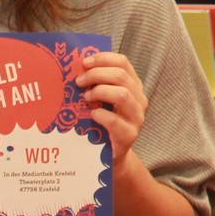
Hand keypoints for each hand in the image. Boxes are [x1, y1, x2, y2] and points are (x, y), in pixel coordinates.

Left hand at [74, 49, 145, 167]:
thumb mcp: (102, 101)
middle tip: (79, 82)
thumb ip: (96, 84)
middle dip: (96, 75)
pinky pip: (115, 120)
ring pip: (122, 94)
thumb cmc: (102, 124)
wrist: (110, 156)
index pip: (123, 63)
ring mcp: (137, 118)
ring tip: (85, 97)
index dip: (104, 58)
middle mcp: (139, 99)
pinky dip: (100, 115)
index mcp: (133, 86)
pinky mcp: (129, 135)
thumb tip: (75, 68)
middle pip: (121, 76)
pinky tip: (91, 115)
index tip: (84, 62)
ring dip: (99, 92)